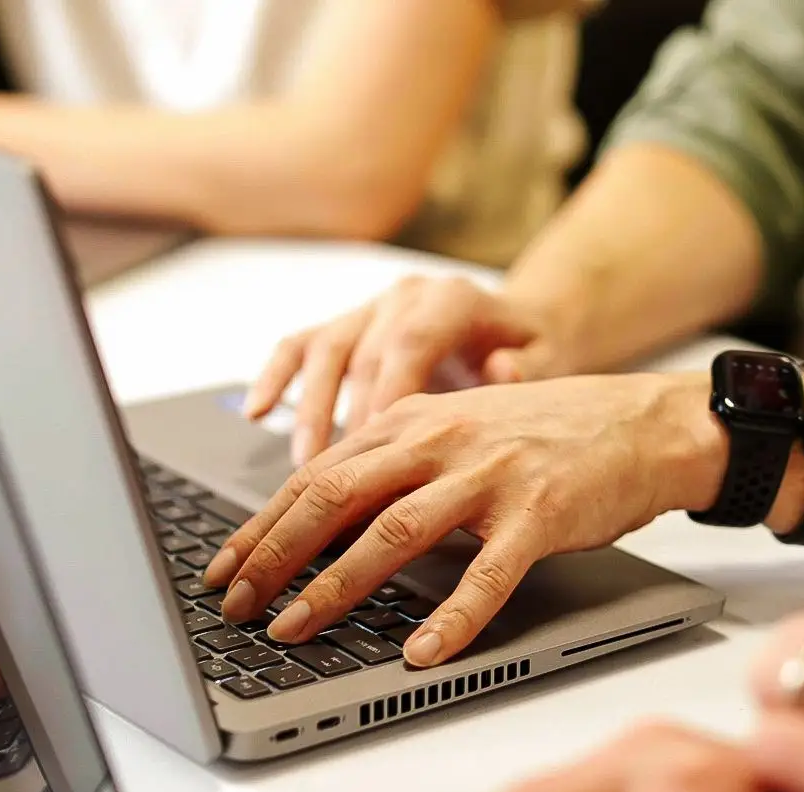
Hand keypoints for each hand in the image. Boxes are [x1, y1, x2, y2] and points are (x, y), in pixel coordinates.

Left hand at [203, 372, 726, 665]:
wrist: (643, 423)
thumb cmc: (548, 436)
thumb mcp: (458, 431)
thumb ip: (395, 464)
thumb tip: (323, 518)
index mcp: (412, 420)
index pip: (315, 473)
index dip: (261, 525)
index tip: (221, 569)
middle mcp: (440, 441)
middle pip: (334, 496)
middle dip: (275, 555)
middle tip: (236, 606)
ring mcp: (488, 476)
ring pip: (393, 532)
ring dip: (336, 585)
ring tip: (297, 630)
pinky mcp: (538, 514)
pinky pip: (487, 575)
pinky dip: (451, 618)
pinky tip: (420, 652)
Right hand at [243, 277, 575, 463]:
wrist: (520, 325)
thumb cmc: (532, 355)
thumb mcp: (548, 360)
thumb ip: (528, 368)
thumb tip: (503, 369)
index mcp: (452, 299)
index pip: (411, 342)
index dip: (388, 396)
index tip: (377, 453)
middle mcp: (404, 296)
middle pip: (363, 353)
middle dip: (346, 419)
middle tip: (339, 484)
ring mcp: (370, 308)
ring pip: (326, 351)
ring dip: (309, 411)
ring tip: (303, 470)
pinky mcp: (346, 325)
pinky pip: (300, 344)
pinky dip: (276, 377)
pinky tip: (255, 413)